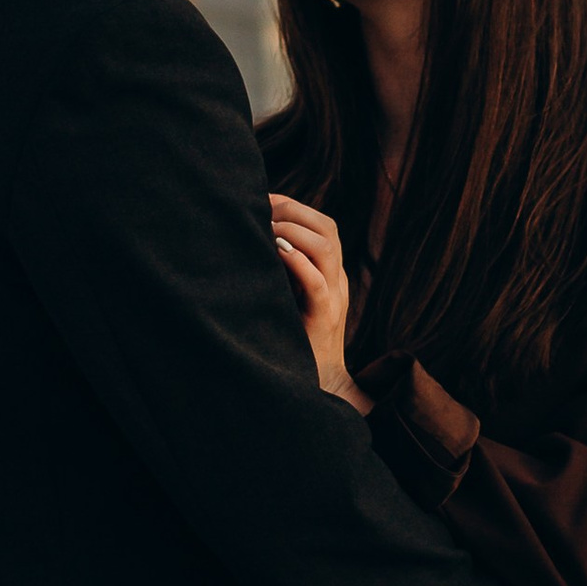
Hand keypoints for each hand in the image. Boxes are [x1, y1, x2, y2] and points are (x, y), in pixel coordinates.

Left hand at [268, 193, 364, 409]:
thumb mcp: (289, 299)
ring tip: (266, 231)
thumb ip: (280, 272)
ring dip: (293, 232)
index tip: (261, 200)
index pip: (323, 225)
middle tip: (259, 210)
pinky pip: (318, 282)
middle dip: (292, 211)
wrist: (318, 386)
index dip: (293, 207)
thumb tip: (249, 241)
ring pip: (326, 247)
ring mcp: (334, 298)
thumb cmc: (293, 341)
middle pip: (327, 227)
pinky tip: (276, 254)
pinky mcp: (323, 319)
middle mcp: (337, 280)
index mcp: (331, 273)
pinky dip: (298, 262)